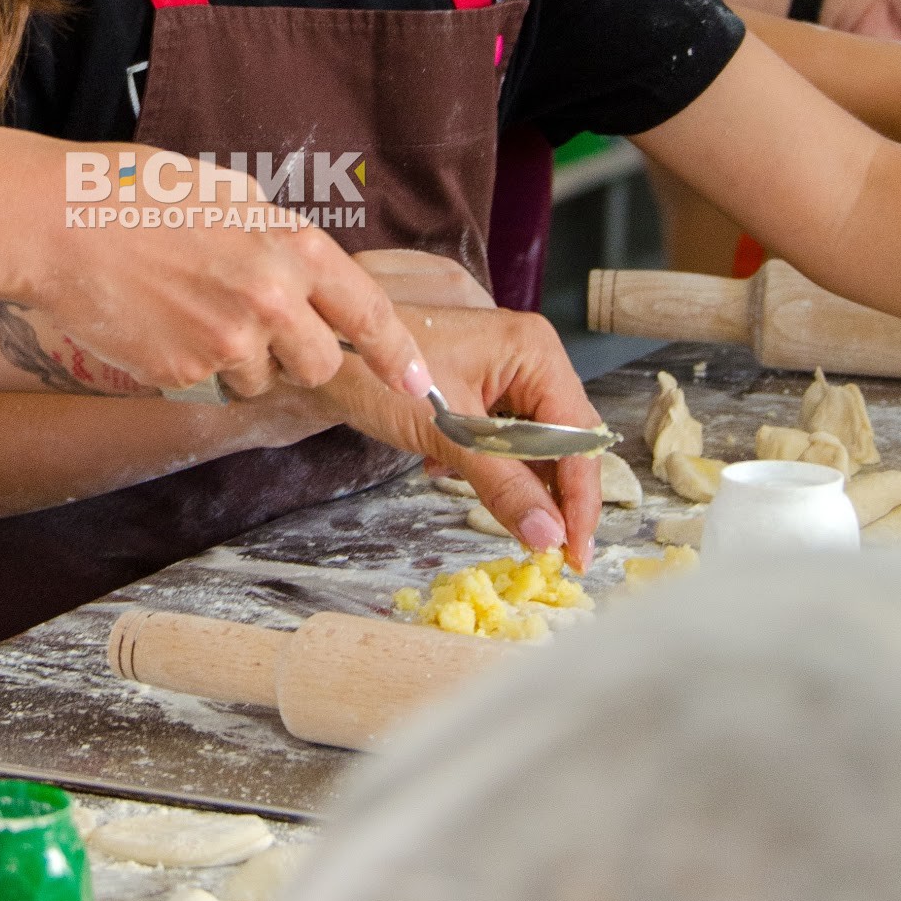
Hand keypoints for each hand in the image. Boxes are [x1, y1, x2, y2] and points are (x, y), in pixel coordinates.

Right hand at [32, 146, 429, 404]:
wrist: (56, 223)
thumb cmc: (135, 195)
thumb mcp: (228, 195)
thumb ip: (276, 241)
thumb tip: (303, 276)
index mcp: (291, 247)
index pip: (368, 312)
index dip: (398, 354)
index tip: (419, 382)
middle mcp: (271, 300)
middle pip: (319, 365)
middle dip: (299, 357)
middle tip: (260, 329)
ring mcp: (227, 343)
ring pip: (260, 380)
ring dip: (240, 361)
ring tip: (189, 310)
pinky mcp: (183, 375)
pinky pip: (208, 386)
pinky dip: (191, 365)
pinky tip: (159, 323)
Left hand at [295, 301, 603, 571]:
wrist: (320, 347)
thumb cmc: (375, 370)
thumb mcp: (446, 432)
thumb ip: (503, 484)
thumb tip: (548, 536)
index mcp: (534, 351)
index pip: (578, 437)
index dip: (580, 499)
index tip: (574, 553)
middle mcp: (530, 357)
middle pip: (565, 441)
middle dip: (552, 496)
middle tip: (546, 551)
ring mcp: (506, 371)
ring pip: (534, 445)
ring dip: (514, 481)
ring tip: (493, 509)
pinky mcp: (480, 387)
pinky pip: (503, 438)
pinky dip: (486, 465)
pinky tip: (445, 467)